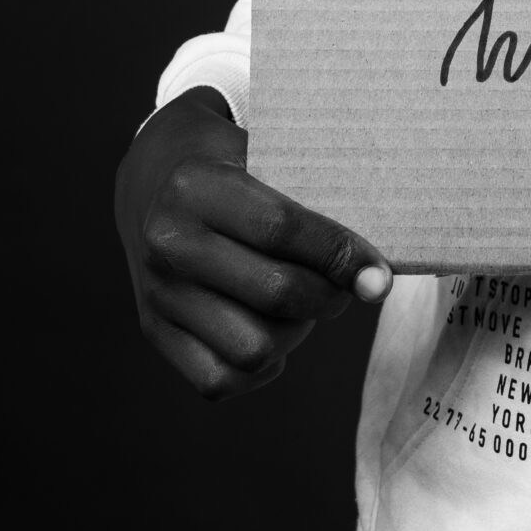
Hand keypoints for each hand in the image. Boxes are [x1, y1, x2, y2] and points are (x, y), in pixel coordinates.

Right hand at [114, 86, 391, 399]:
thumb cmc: (231, 161)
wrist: (151, 177)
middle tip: (345, 286)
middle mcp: (168, 241)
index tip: (379, 273)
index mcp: (196, 185)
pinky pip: (218, 380)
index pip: (281, 229)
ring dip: (296, 334)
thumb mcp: (262, 150)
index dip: (341, 255)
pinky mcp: (153, 329)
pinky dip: (260, 367)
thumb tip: (374, 265)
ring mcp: (156, 291)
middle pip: (275, 292)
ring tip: (305, 305)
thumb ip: (312, 193)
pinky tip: (273, 333)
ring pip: (252, 348)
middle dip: (330, 297)